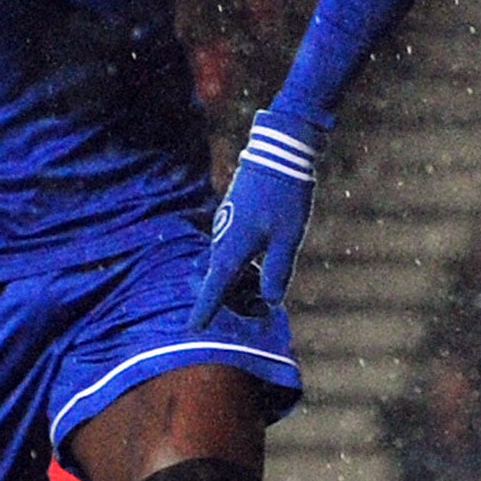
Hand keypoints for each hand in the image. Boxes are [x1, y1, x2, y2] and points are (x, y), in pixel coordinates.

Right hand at [190, 110, 320, 327]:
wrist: (280, 153)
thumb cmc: (286, 197)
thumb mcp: (288, 238)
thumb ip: (277, 272)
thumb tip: (269, 301)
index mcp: (234, 247)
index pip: (215, 287)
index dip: (205, 309)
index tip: (193, 328)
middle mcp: (224, 237)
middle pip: (222, 278)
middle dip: (233, 297)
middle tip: (255, 309)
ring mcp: (227, 224)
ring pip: (228, 261)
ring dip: (240, 278)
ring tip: (261, 287)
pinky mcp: (234, 213)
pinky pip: (233, 246)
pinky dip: (243, 260)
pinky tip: (261, 259)